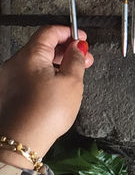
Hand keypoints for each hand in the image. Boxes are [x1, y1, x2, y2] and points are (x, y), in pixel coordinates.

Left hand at [0, 26, 93, 162]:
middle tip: (85, 59)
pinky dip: (45, 75)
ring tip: (74, 74)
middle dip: (65, 50)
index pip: (49, 31)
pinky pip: (29, 76)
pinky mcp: (8, 93)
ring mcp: (9, 79)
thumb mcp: (72, 82)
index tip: (82, 39)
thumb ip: (76, 59)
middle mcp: (15, 63)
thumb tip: (76, 47)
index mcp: (29, 55)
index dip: (68, 32)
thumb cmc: (47, 112)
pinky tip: (58, 86)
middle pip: (42, 46)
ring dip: (56, 63)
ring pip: (36, 62)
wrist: (21, 142)